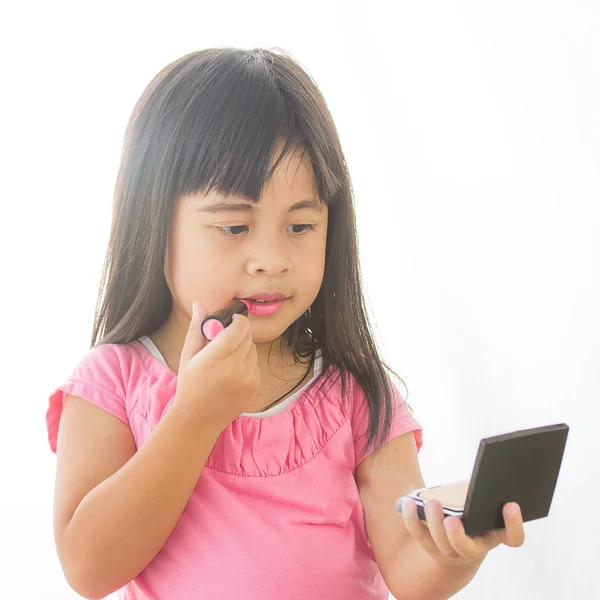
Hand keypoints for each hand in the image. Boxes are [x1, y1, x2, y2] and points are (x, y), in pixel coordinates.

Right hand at [172, 300, 260, 433]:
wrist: (198, 419)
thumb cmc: (190, 384)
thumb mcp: (188, 355)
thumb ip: (197, 328)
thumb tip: (200, 304)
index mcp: (215, 358)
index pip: (239, 328)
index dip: (238, 320)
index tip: (231, 321)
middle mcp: (234, 368)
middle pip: (248, 337)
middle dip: (239, 333)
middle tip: (226, 341)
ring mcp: (248, 379)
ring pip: (253, 350)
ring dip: (243, 349)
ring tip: (227, 360)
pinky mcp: (256, 387)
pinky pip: (256, 364)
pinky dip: (247, 364)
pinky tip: (233, 374)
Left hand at [400, 498, 524, 567]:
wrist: (457, 540)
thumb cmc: (473, 512)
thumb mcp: (482, 503)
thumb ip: (485, 490)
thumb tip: (487, 467)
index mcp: (494, 535)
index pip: (513, 538)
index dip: (514, 524)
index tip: (511, 504)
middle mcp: (473, 549)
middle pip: (465, 548)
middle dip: (457, 534)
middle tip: (452, 519)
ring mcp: (450, 551)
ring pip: (440, 543)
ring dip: (434, 523)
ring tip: (432, 503)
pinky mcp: (429, 545)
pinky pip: (418, 533)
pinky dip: (412, 518)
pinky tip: (409, 501)